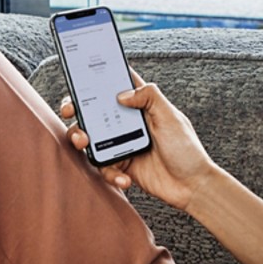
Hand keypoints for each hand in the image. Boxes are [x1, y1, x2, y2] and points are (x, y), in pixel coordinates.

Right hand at [60, 69, 221, 211]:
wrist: (193, 186)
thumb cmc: (187, 149)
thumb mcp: (171, 117)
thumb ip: (149, 97)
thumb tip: (121, 94)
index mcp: (142, 106)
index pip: (117, 85)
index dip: (98, 79)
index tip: (80, 76)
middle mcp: (129, 123)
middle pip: (94, 111)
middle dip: (77, 109)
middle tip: (70, 111)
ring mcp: (123, 144)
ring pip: (92, 138)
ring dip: (82, 139)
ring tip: (85, 143)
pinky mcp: (122, 167)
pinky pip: (104, 167)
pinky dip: (110, 174)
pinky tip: (124, 179)